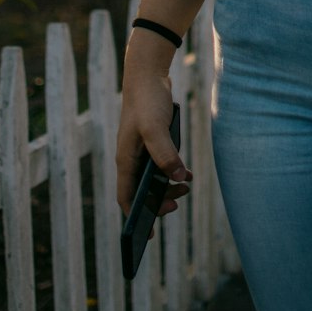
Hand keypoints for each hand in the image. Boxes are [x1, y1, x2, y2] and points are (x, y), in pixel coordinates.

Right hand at [116, 63, 191, 221]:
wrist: (148, 75)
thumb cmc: (147, 101)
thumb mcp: (156, 129)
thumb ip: (165, 154)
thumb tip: (177, 179)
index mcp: (125, 159)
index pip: (125, 197)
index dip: (134, 217)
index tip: (146, 236)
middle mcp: (130, 157)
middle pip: (140, 191)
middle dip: (157, 202)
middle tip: (177, 204)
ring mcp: (141, 150)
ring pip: (152, 179)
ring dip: (167, 187)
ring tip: (186, 187)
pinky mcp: (152, 141)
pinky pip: (160, 165)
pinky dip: (172, 172)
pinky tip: (186, 174)